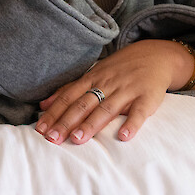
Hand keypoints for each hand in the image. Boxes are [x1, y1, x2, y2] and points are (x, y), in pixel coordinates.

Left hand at [34, 39, 192, 144]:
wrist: (154, 56)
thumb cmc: (118, 70)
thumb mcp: (92, 75)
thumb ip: (69, 90)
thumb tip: (43, 105)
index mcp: (92, 79)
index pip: (68, 97)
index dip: (54, 113)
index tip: (40, 129)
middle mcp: (107, 84)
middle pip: (83, 104)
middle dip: (66, 122)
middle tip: (52, 139)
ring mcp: (127, 90)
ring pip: (106, 109)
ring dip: (91, 124)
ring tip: (78, 139)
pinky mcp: (147, 98)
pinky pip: (139, 112)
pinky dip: (131, 124)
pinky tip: (124, 137)